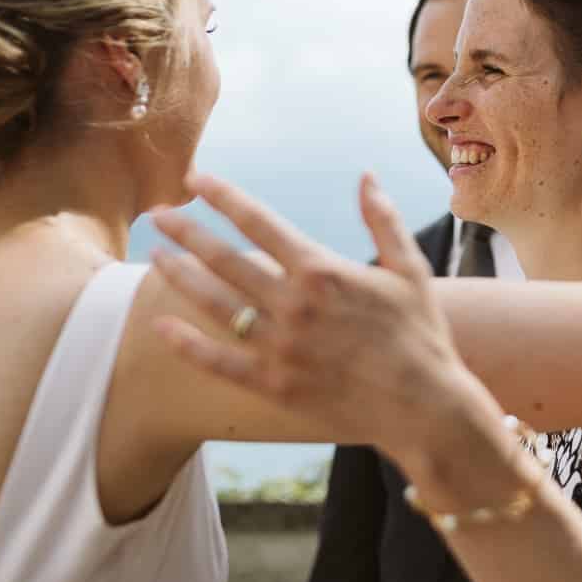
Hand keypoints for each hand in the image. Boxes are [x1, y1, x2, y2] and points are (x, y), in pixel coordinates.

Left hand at [148, 172, 486, 454]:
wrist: (424, 405)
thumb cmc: (421, 334)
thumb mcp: (409, 268)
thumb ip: (383, 219)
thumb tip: (366, 176)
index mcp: (322, 271)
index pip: (259, 222)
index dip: (222, 197)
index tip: (195, 179)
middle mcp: (294, 305)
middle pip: (225, 259)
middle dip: (186, 232)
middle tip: (157, 214)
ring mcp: (280, 347)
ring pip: (215, 304)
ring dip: (180, 277)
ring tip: (156, 256)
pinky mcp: (274, 385)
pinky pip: (219, 362)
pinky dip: (187, 344)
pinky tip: (160, 325)